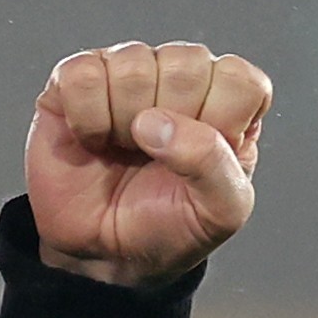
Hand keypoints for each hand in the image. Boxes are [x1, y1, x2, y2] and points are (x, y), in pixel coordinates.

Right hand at [25, 41, 270, 286]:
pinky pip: (82, 75)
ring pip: (134, 65)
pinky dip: (86, 119)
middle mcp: (181, 80)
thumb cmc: (169, 227)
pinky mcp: (76, 78)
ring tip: (123, 150)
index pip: (241, 79)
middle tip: (158, 158)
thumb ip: (213, 167)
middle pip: (188, 65)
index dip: (221, 120)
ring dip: (125, 124)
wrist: (104, 253)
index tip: (202, 160)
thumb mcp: (218, 214)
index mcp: (228, 106)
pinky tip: (93, 139)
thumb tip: (157, 124)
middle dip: (172, 125)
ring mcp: (127, 73)